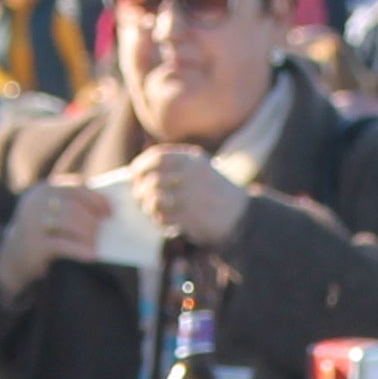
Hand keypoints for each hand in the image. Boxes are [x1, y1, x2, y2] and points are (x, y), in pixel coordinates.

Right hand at [0, 181, 111, 300]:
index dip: (96, 199)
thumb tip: (106, 210)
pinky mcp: (34, 244)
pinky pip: (63, 245)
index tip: (110, 211)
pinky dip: (81, 250)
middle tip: (104, 228)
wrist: (12, 256)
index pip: (75, 187)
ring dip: (88, 233)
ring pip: (69, 221)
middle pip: (73, 205)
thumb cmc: (42, 232)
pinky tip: (92, 256)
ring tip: (97, 243)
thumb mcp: (51, 212)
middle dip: (92, 218)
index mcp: (43, 189)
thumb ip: (71, 205)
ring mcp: (32, 222)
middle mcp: (35, 202)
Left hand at [139, 145, 253, 247]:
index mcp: (192, 160)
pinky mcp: (189, 216)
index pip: (156, 157)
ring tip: (152, 211)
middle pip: (151, 179)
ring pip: (153, 198)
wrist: (241, 216)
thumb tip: (142, 172)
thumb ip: (177, 167)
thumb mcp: (202, 170)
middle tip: (140, 197)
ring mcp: (189, 196)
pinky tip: (165, 221)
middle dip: (140, 190)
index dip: (141, 166)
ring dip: (148, 206)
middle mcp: (190, 175)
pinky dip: (159, 219)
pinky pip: (162, 216)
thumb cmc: (217, 193)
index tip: (135, 175)